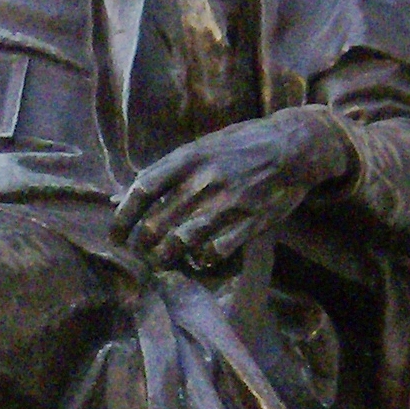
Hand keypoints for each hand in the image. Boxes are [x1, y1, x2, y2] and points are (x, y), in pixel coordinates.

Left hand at [111, 107, 351, 271]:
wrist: (294, 146)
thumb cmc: (241, 146)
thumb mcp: (201, 147)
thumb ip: (164, 172)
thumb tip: (118, 197)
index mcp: (188, 157)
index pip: (142, 190)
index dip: (123, 217)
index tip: (115, 235)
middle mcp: (204, 180)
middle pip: (156, 223)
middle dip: (141, 246)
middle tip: (140, 253)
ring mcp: (228, 203)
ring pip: (181, 242)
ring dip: (165, 258)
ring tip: (160, 262)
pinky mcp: (251, 222)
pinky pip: (216, 252)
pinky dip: (202, 261)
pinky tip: (199, 261)